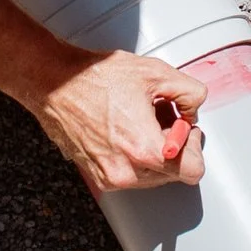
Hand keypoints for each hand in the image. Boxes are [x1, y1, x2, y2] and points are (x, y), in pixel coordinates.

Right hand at [29, 47, 206, 192]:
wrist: (56, 84)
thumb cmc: (96, 77)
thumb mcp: (156, 73)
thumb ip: (190, 92)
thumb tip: (194, 110)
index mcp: (145, 149)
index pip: (193, 170)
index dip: (193, 144)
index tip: (183, 128)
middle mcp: (128, 171)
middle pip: (174, 172)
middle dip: (173, 145)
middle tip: (157, 117)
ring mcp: (111, 177)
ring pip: (154, 175)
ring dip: (153, 151)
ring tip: (137, 121)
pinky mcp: (98, 177)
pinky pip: (132, 174)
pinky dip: (134, 156)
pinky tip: (124, 129)